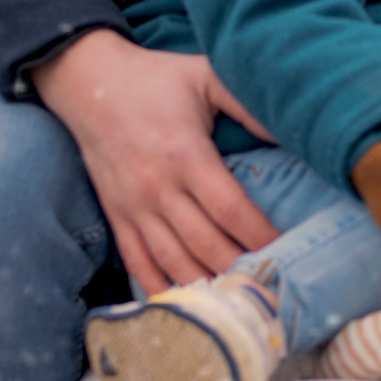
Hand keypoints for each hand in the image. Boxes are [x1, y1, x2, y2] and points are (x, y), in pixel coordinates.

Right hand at [31, 29, 281, 294]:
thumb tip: (293, 126)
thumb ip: (248, 103)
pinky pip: (138, 262)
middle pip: (206, 244)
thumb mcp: (206, 75)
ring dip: (206, 285)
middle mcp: (158, 189)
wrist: (86, 83)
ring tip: (238, 303)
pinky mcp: (116, 217)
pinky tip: (185, 305)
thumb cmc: (156, 78)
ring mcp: (134, 208)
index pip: (230, 209)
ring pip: (174, 261)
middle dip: (241, 268)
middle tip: (272, 288)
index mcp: (186, 155)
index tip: (288, 251)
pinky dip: (161, 286)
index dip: (261, 235)